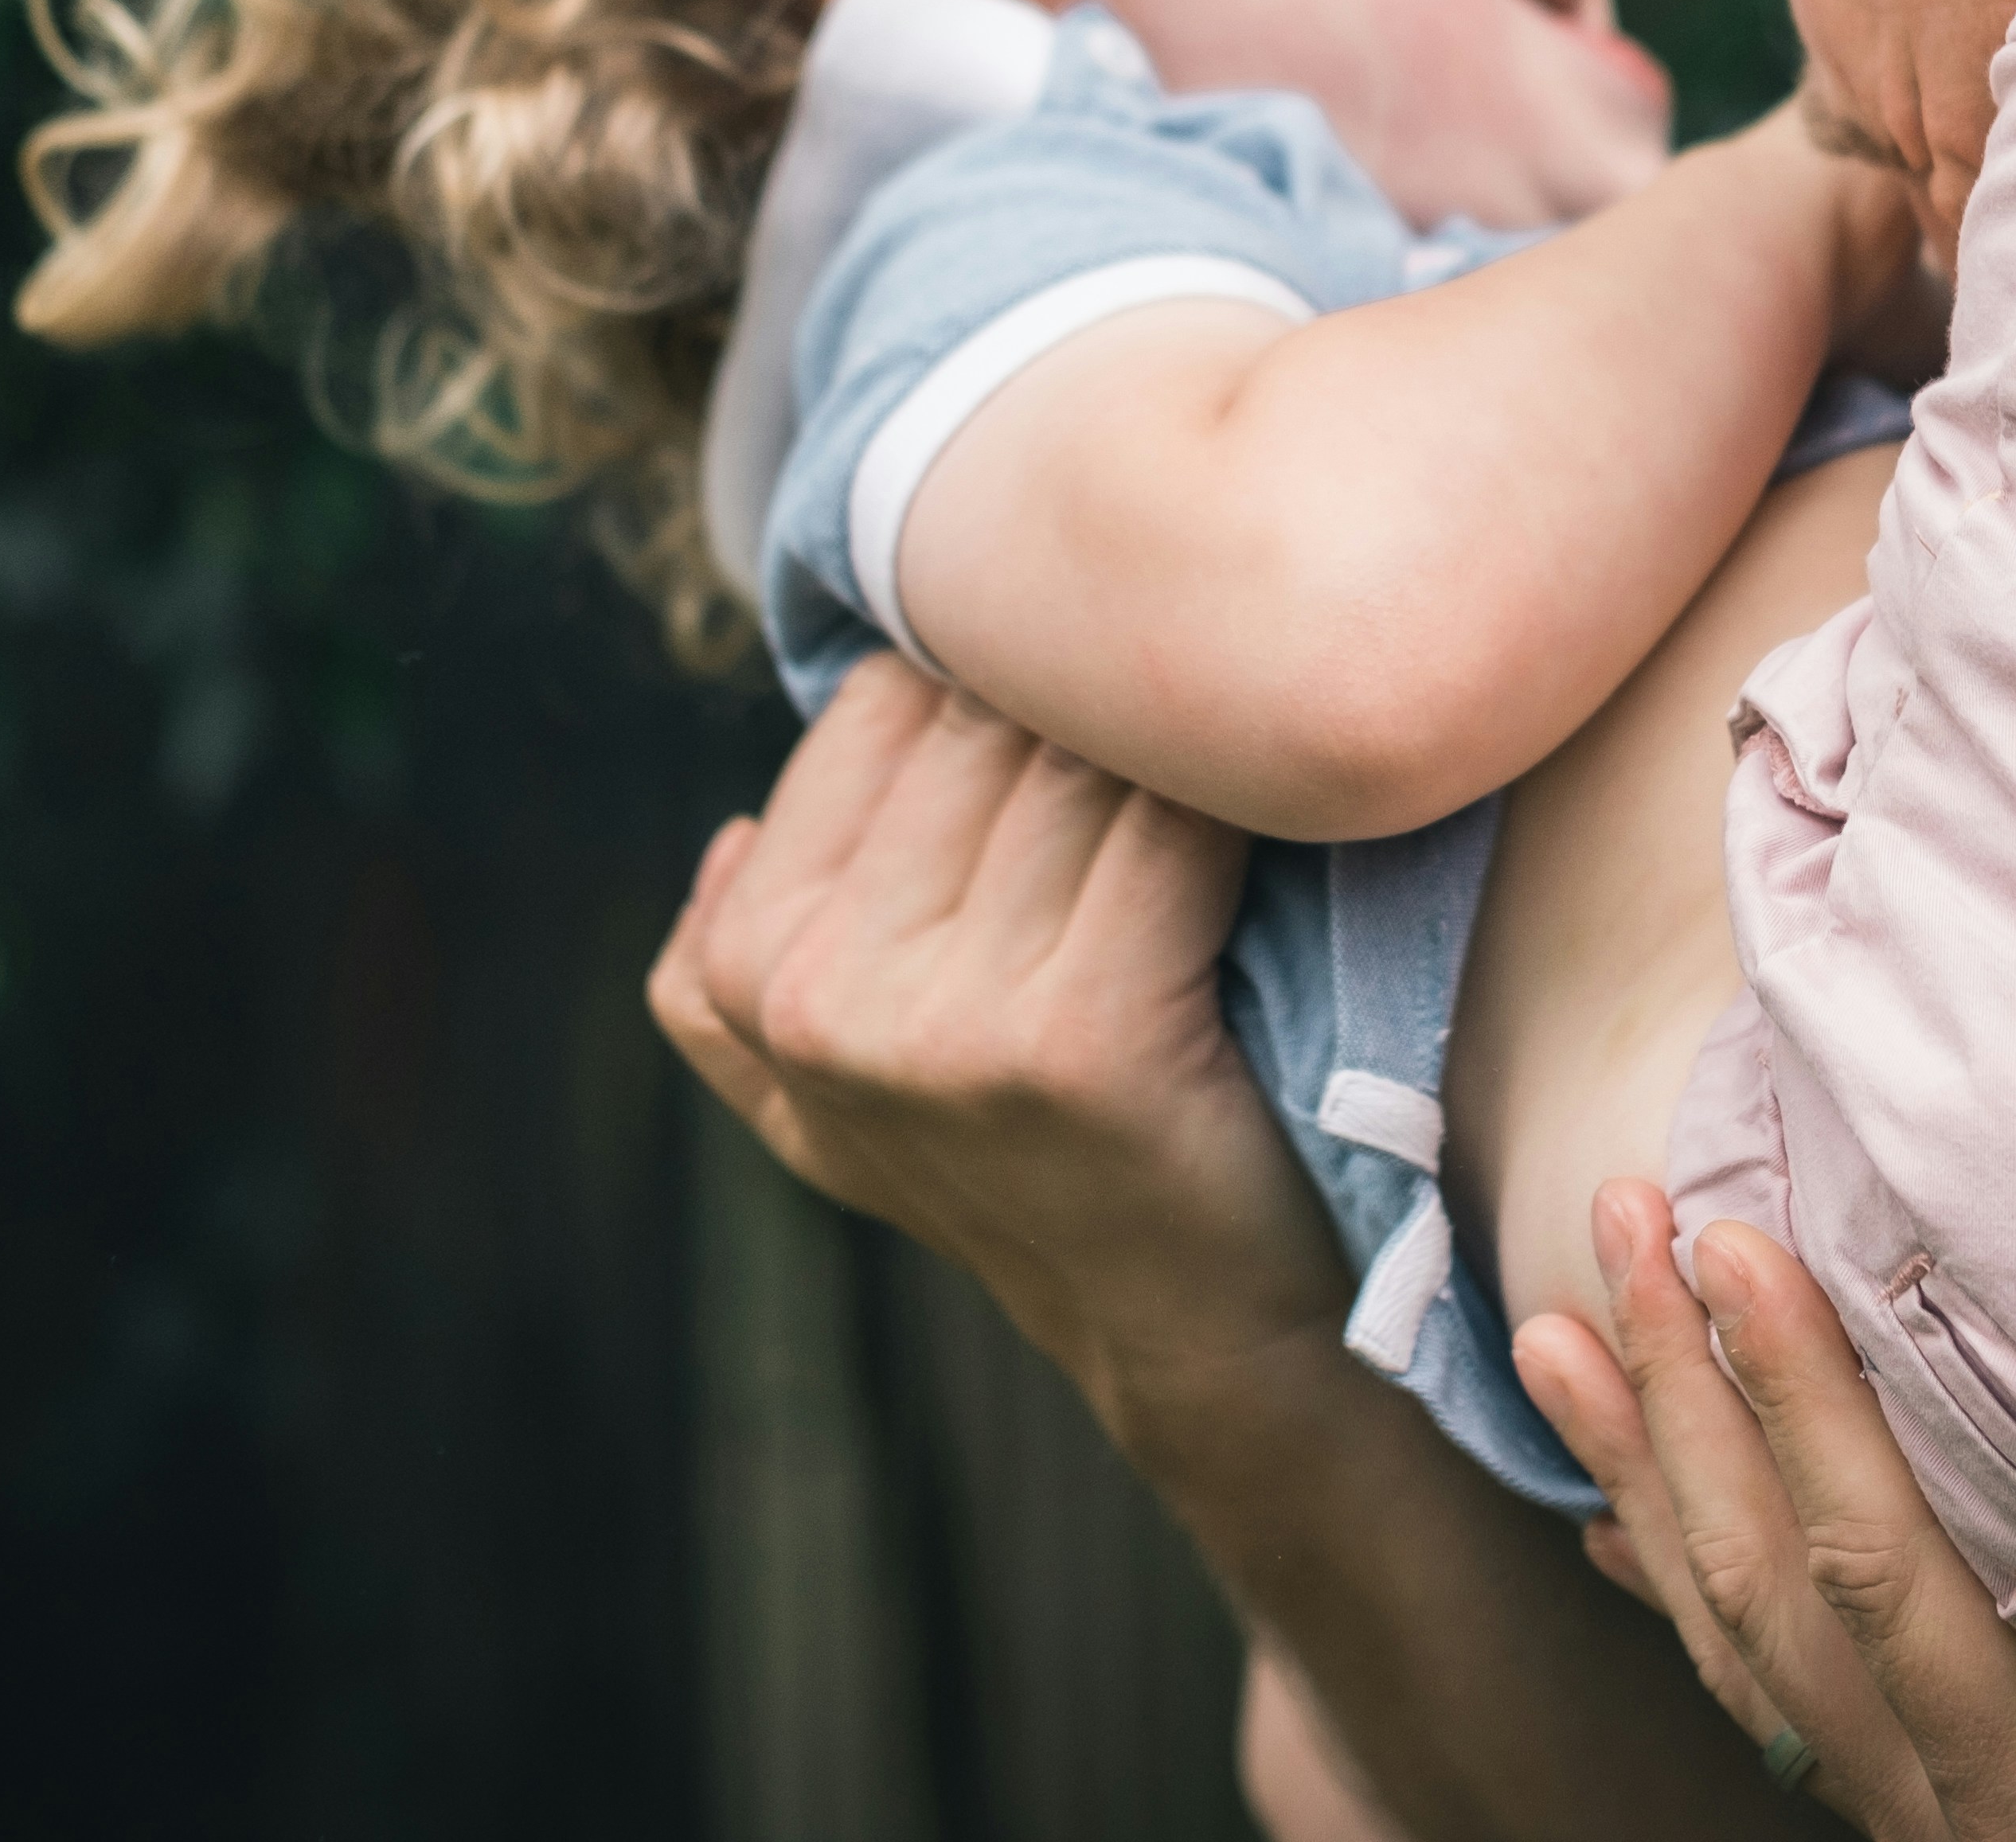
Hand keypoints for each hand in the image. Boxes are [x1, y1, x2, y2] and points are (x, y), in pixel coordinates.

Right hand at [648, 656, 1344, 1417]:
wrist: (1183, 1322)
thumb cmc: (1032, 1162)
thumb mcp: (830, 1100)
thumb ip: (743, 977)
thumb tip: (733, 833)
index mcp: (745, 972)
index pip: (880, 704)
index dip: (1004, 693)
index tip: (1089, 741)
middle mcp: (816, 996)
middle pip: (979, 719)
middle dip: (1090, 710)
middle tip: (1184, 740)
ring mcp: (941, 1023)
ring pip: (1077, 759)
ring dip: (1175, 744)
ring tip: (1236, 773)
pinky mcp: (1081, 1038)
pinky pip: (1174, 826)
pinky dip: (1246, 802)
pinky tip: (1281, 824)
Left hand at [1516, 1183, 2015, 1841]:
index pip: (1882, 1576)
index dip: (1802, 1405)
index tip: (1733, 1243)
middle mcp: (1959, 1819)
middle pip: (1776, 1588)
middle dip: (1687, 1397)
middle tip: (1620, 1216)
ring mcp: (1939, 1821)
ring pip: (1747, 1636)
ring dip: (1651, 1473)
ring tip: (1563, 1328)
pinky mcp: (1954, 1810)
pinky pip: (1777, 1692)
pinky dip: (1689, 1589)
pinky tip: (1629, 1524)